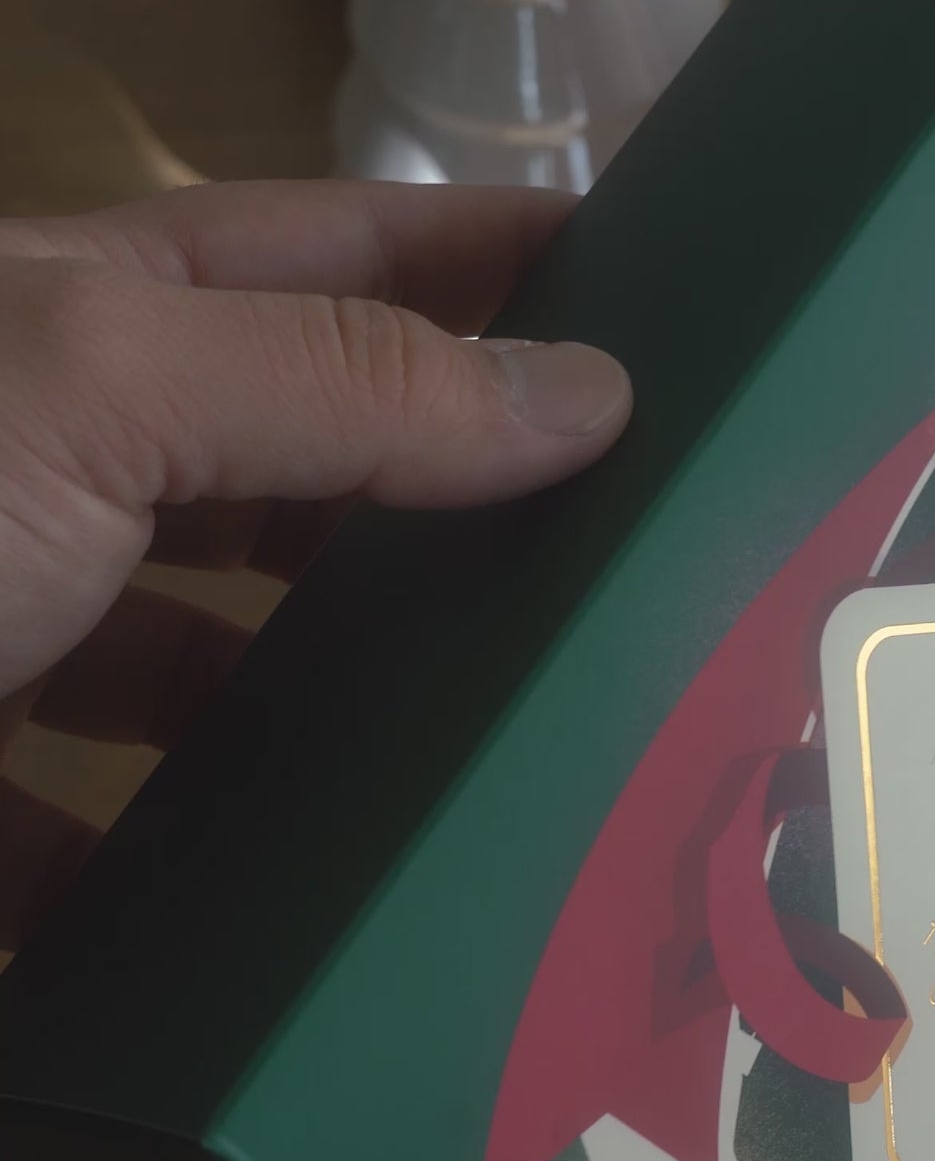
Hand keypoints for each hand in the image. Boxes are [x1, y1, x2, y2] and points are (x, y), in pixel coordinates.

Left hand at [0, 179, 631, 950]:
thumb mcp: (92, 388)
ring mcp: (26, 650)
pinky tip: (333, 907)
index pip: (337, 259)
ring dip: (360, 703)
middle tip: (633, 550)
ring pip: (241, 673)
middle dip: (460, 495)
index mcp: (91, 330)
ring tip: (518, 742)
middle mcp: (63, 476)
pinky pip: (144, 850)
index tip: (647, 282)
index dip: (482, 253)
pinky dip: (230, 880)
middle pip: (309, 471)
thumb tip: (587, 392)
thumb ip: (344, 385)